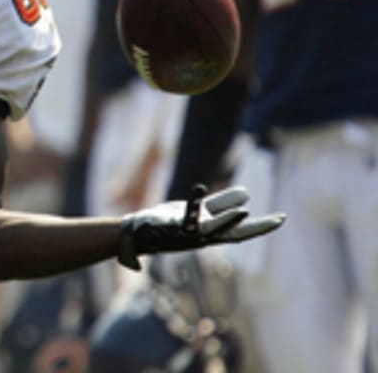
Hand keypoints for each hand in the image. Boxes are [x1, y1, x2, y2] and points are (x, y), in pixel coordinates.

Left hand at [118, 184, 284, 270]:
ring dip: (228, 220)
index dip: (263, 226)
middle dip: (256, 229)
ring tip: (245, 211)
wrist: (143, 233)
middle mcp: (206, 237)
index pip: (243, 231)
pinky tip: (200, 188)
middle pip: (235, 234)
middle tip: (278, 221)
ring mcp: (190, 234)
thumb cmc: (174, 223)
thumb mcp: (202, 212)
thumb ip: (222, 203)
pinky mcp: (174, 227)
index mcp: (214, 232)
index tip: (282, 219)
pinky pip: (185, 214)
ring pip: (212, 229)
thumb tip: (248, 195)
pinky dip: (193, 202)